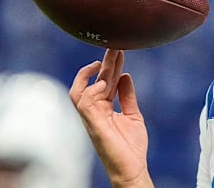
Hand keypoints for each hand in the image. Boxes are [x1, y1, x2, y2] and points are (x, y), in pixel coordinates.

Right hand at [70, 49, 153, 187]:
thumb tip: (125, 76)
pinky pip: (84, 105)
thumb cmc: (131, 146)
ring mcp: (92, 118)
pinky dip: (92, 92)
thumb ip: (127, 96)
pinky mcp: (94, 125)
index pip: (105, 80)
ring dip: (92, 74)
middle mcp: (96, 110)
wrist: (132, 168)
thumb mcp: (133, 114)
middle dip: (104, 62)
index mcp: (105, 107)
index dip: (111, 65)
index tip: (119, 50)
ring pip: (80, 91)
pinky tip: (104, 84)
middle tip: (115, 45)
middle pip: (95, 81)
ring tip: (105, 62)